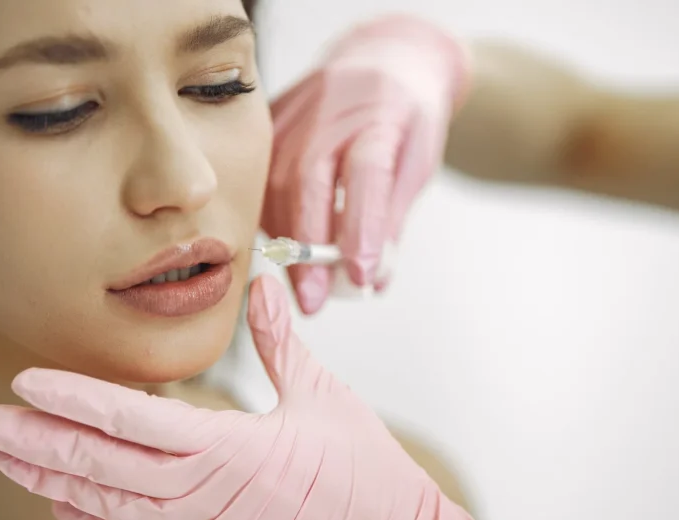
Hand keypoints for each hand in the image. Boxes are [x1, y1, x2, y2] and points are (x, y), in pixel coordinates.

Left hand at [0, 274, 512, 519]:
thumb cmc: (366, 471)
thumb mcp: (324, 393)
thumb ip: (280, 339)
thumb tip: (260, 283)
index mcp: (236, 449)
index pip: (136, 421)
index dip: (77, 401)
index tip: (30, 382)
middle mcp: (211, 495)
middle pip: (107, 469)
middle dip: (41, 444)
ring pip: (113, 510)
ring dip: (56, 484)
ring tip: (11, 460)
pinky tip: (66, 509)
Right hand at [263, 15, 469, 313]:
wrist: (387, 58)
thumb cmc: (407, 119)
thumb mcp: (417, 163)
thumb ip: (392, 220)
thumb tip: (374, 281)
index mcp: (381, 114)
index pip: (367, 175)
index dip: (362, 228)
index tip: (362, 277)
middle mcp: (333, 109)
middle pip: (310, 180)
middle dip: (309, 249)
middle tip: (313, 301)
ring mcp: (297, 110)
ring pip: (278, 182)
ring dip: (286, 242)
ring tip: (301, 287)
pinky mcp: (271, 118)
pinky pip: (261, 175)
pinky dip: (271, 218)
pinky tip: (285, 248)